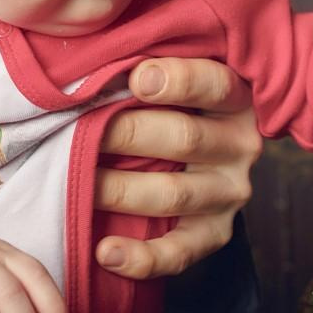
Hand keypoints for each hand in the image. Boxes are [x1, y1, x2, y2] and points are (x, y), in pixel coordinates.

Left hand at [94, 57, 261, 280]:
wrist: (197, 151)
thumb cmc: (167, 100)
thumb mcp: (171, 71)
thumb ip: (144, 62)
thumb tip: (90, 55)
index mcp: (235, 96)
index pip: (213, 83)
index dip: (178, 81)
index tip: (137, 77)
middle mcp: (240, 145)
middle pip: (184, 138)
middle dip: (124, 133)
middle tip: (75, 127)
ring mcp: (229, 193)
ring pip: (173, 194)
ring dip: (118, 189)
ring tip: (71, 181)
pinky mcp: (214, 233)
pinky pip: (180, 253)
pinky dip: (141, 258)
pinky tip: (104, 251)